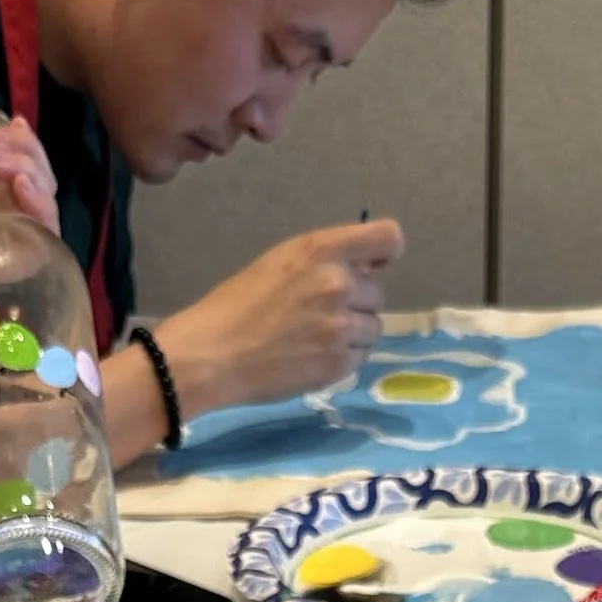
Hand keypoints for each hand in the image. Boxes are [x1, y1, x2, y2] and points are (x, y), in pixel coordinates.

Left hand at [0, 100, 59, 319]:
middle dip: (25, 154)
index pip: (11, 167)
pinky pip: (36, 245)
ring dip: (34, 175)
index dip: (15, 142)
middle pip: (33, 185)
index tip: (0, 123)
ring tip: (4, 162)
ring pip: (41, 212)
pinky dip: (38, 211)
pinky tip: (21, 187)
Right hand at [158, 220, 403, 418]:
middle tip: (319, 315)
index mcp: (322, 250)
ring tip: (315, 339)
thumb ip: (324, 261)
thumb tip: (365, 268)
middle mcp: (339, 284)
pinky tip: (312, 357)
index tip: (373, 266)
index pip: (388, 238)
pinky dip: (342, 359)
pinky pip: (361, 357)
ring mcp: (341, 326)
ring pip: (373, 328)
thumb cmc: (237, 305)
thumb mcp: (280, 262)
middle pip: (378, 294)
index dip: (385, 253)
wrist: (212, 355)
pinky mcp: (339, 362)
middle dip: (356, 304)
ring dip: (353, 334)